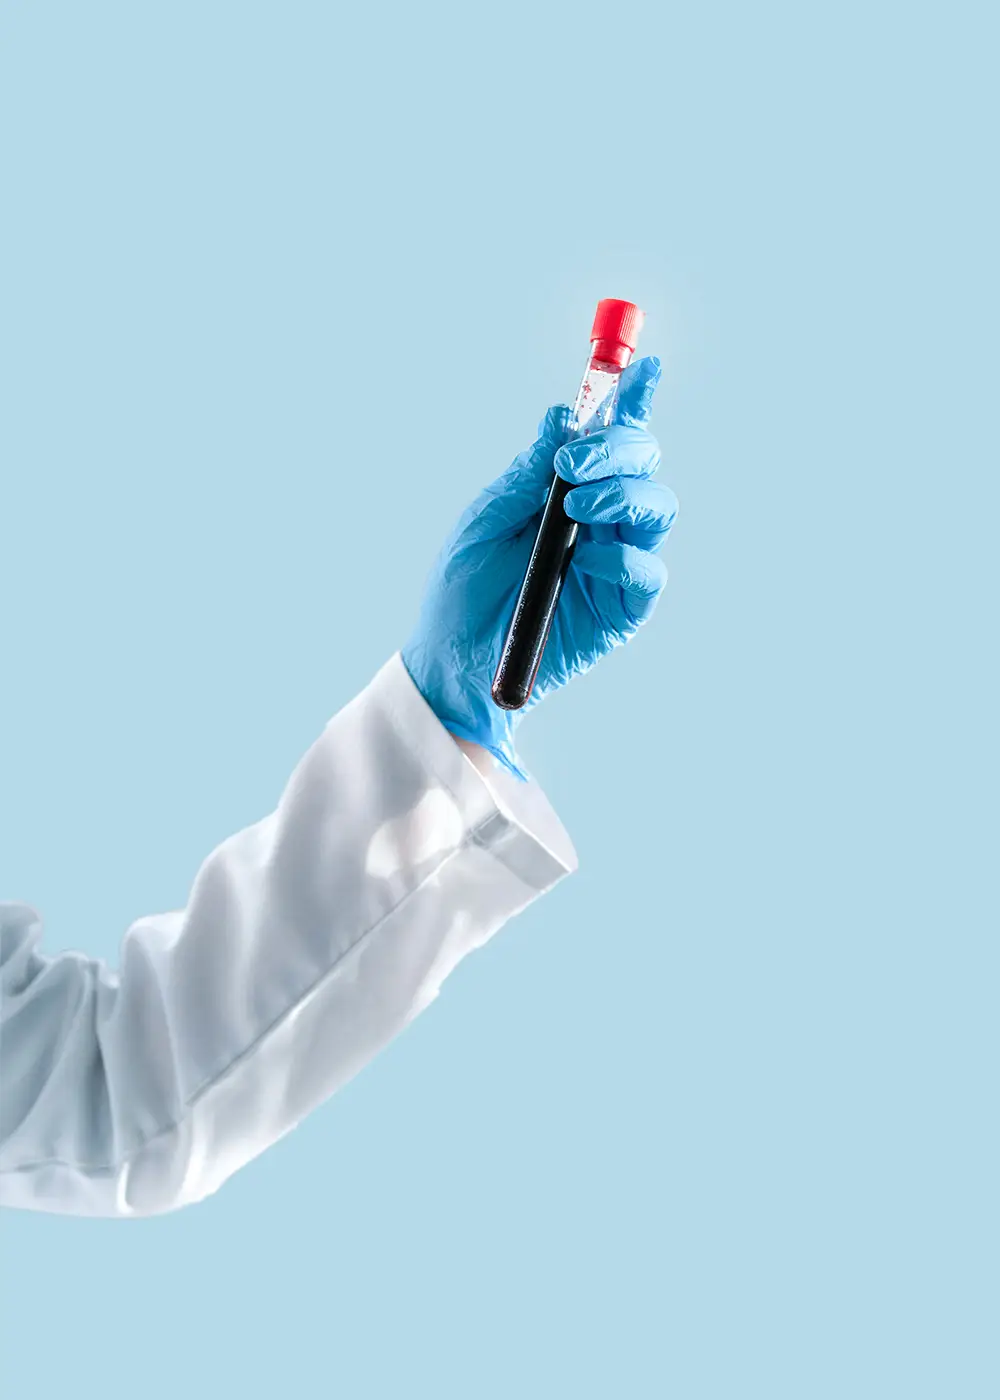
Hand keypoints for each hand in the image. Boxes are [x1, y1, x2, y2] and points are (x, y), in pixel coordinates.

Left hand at [402, 356, 677, 777]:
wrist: (452, 661)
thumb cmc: (461, 589)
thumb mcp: (483, 520)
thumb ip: (525, 473)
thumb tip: (562, 417)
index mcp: (569, 491)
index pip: (611, 437)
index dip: (631, 399)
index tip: (643, 364)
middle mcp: (602, 520)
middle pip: (645, 462)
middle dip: (620, 448)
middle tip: (574, 464)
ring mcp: (617, 563)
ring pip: (658, 509)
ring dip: (624, 494)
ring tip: (578, 507)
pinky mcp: (623, 609)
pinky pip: (648, 573)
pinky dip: (624, 559)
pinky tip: (585, 563)